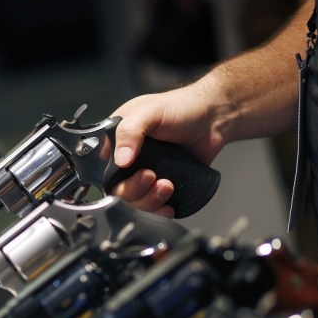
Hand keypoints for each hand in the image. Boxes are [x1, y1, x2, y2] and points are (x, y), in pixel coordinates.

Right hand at [110, 84, 224, 216]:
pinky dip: (158, 210)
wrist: (214, 119)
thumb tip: (121, 160)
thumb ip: (130, 131)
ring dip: (149, 200)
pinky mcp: (161, 184)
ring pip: (134, 201)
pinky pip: (152, 205)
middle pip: (118, 190)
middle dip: (136, 191)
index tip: (140, 172)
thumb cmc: (181, 107)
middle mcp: (128, 160)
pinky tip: (167, 206)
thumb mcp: (150, 111)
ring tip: (167, 186)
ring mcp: (144, 173)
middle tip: (153, 177)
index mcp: (117, 141)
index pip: (104, 169)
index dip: (116, 178)